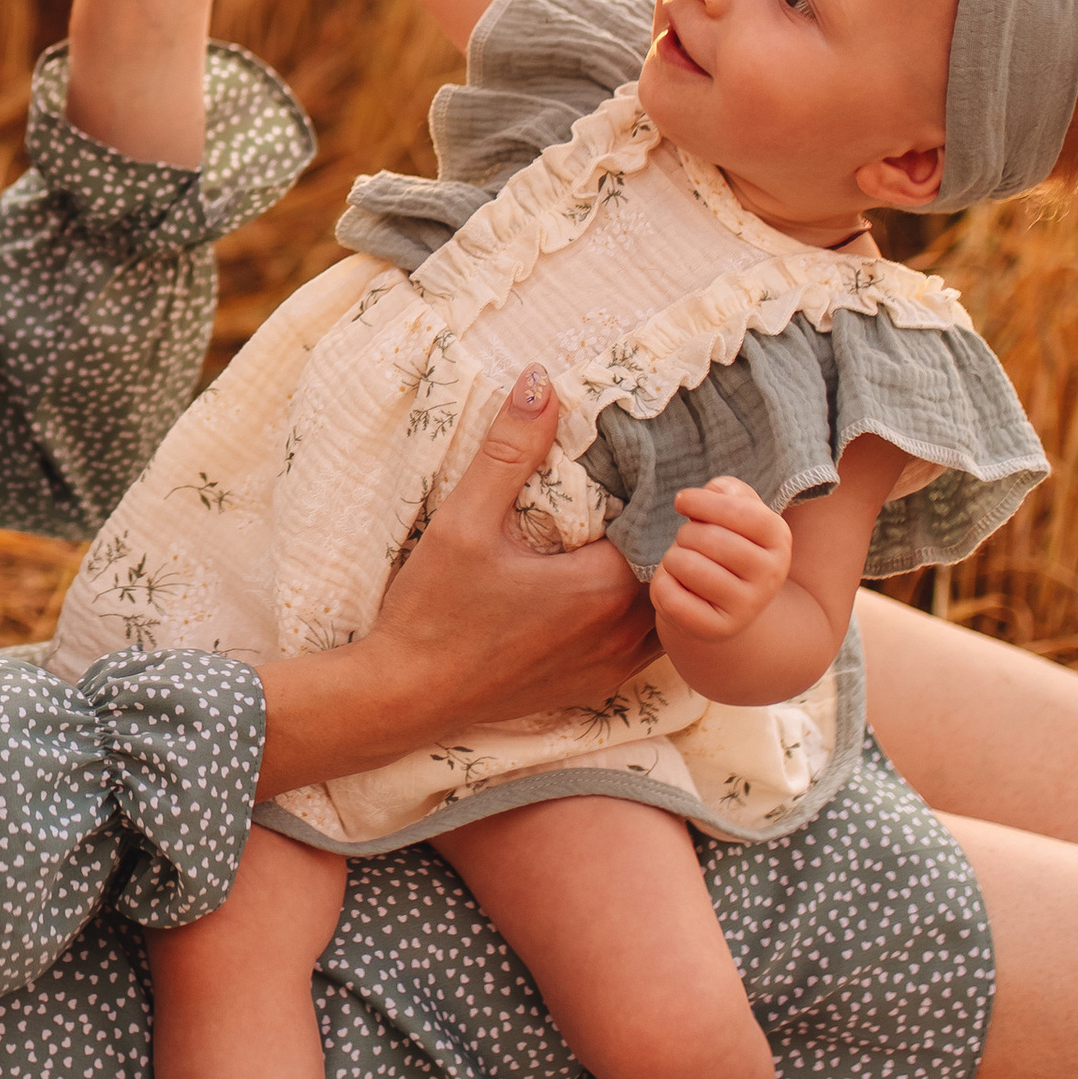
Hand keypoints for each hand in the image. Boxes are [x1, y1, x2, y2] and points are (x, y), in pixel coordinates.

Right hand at [256, 373, 656, 787]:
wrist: (407, 696)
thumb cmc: (433, 611)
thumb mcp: (465, 520)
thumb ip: (509, 451)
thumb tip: (541, 382)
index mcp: (602, 587)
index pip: (660, 524)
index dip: (654, 491)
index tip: (637, 463)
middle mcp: (622, 632)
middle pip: (670, 566)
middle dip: (659, 529)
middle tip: (634, 491)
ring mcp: (612, 666)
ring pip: (665, 608)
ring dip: (654, 573)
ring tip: (624, 536)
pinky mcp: (595, 687)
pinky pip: (646, 645)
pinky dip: (640, 613)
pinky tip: (606, 589)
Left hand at [653, 477, 791, 644]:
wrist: (722, 600)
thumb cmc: (724, 544)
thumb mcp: (734, 511)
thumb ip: (729, 491)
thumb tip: (717, 490)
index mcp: (779, 539)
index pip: (744, 512)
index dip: (705, 502)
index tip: (681, 501)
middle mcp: (771, 575)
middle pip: (711, 539)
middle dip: (685, 533)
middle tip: (686, 541)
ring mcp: (748, 606)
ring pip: (688, 566)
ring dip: (673, 559)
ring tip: (682, 563)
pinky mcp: (719, 629)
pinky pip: (673, 598)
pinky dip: (663, 585)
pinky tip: (676, 585)